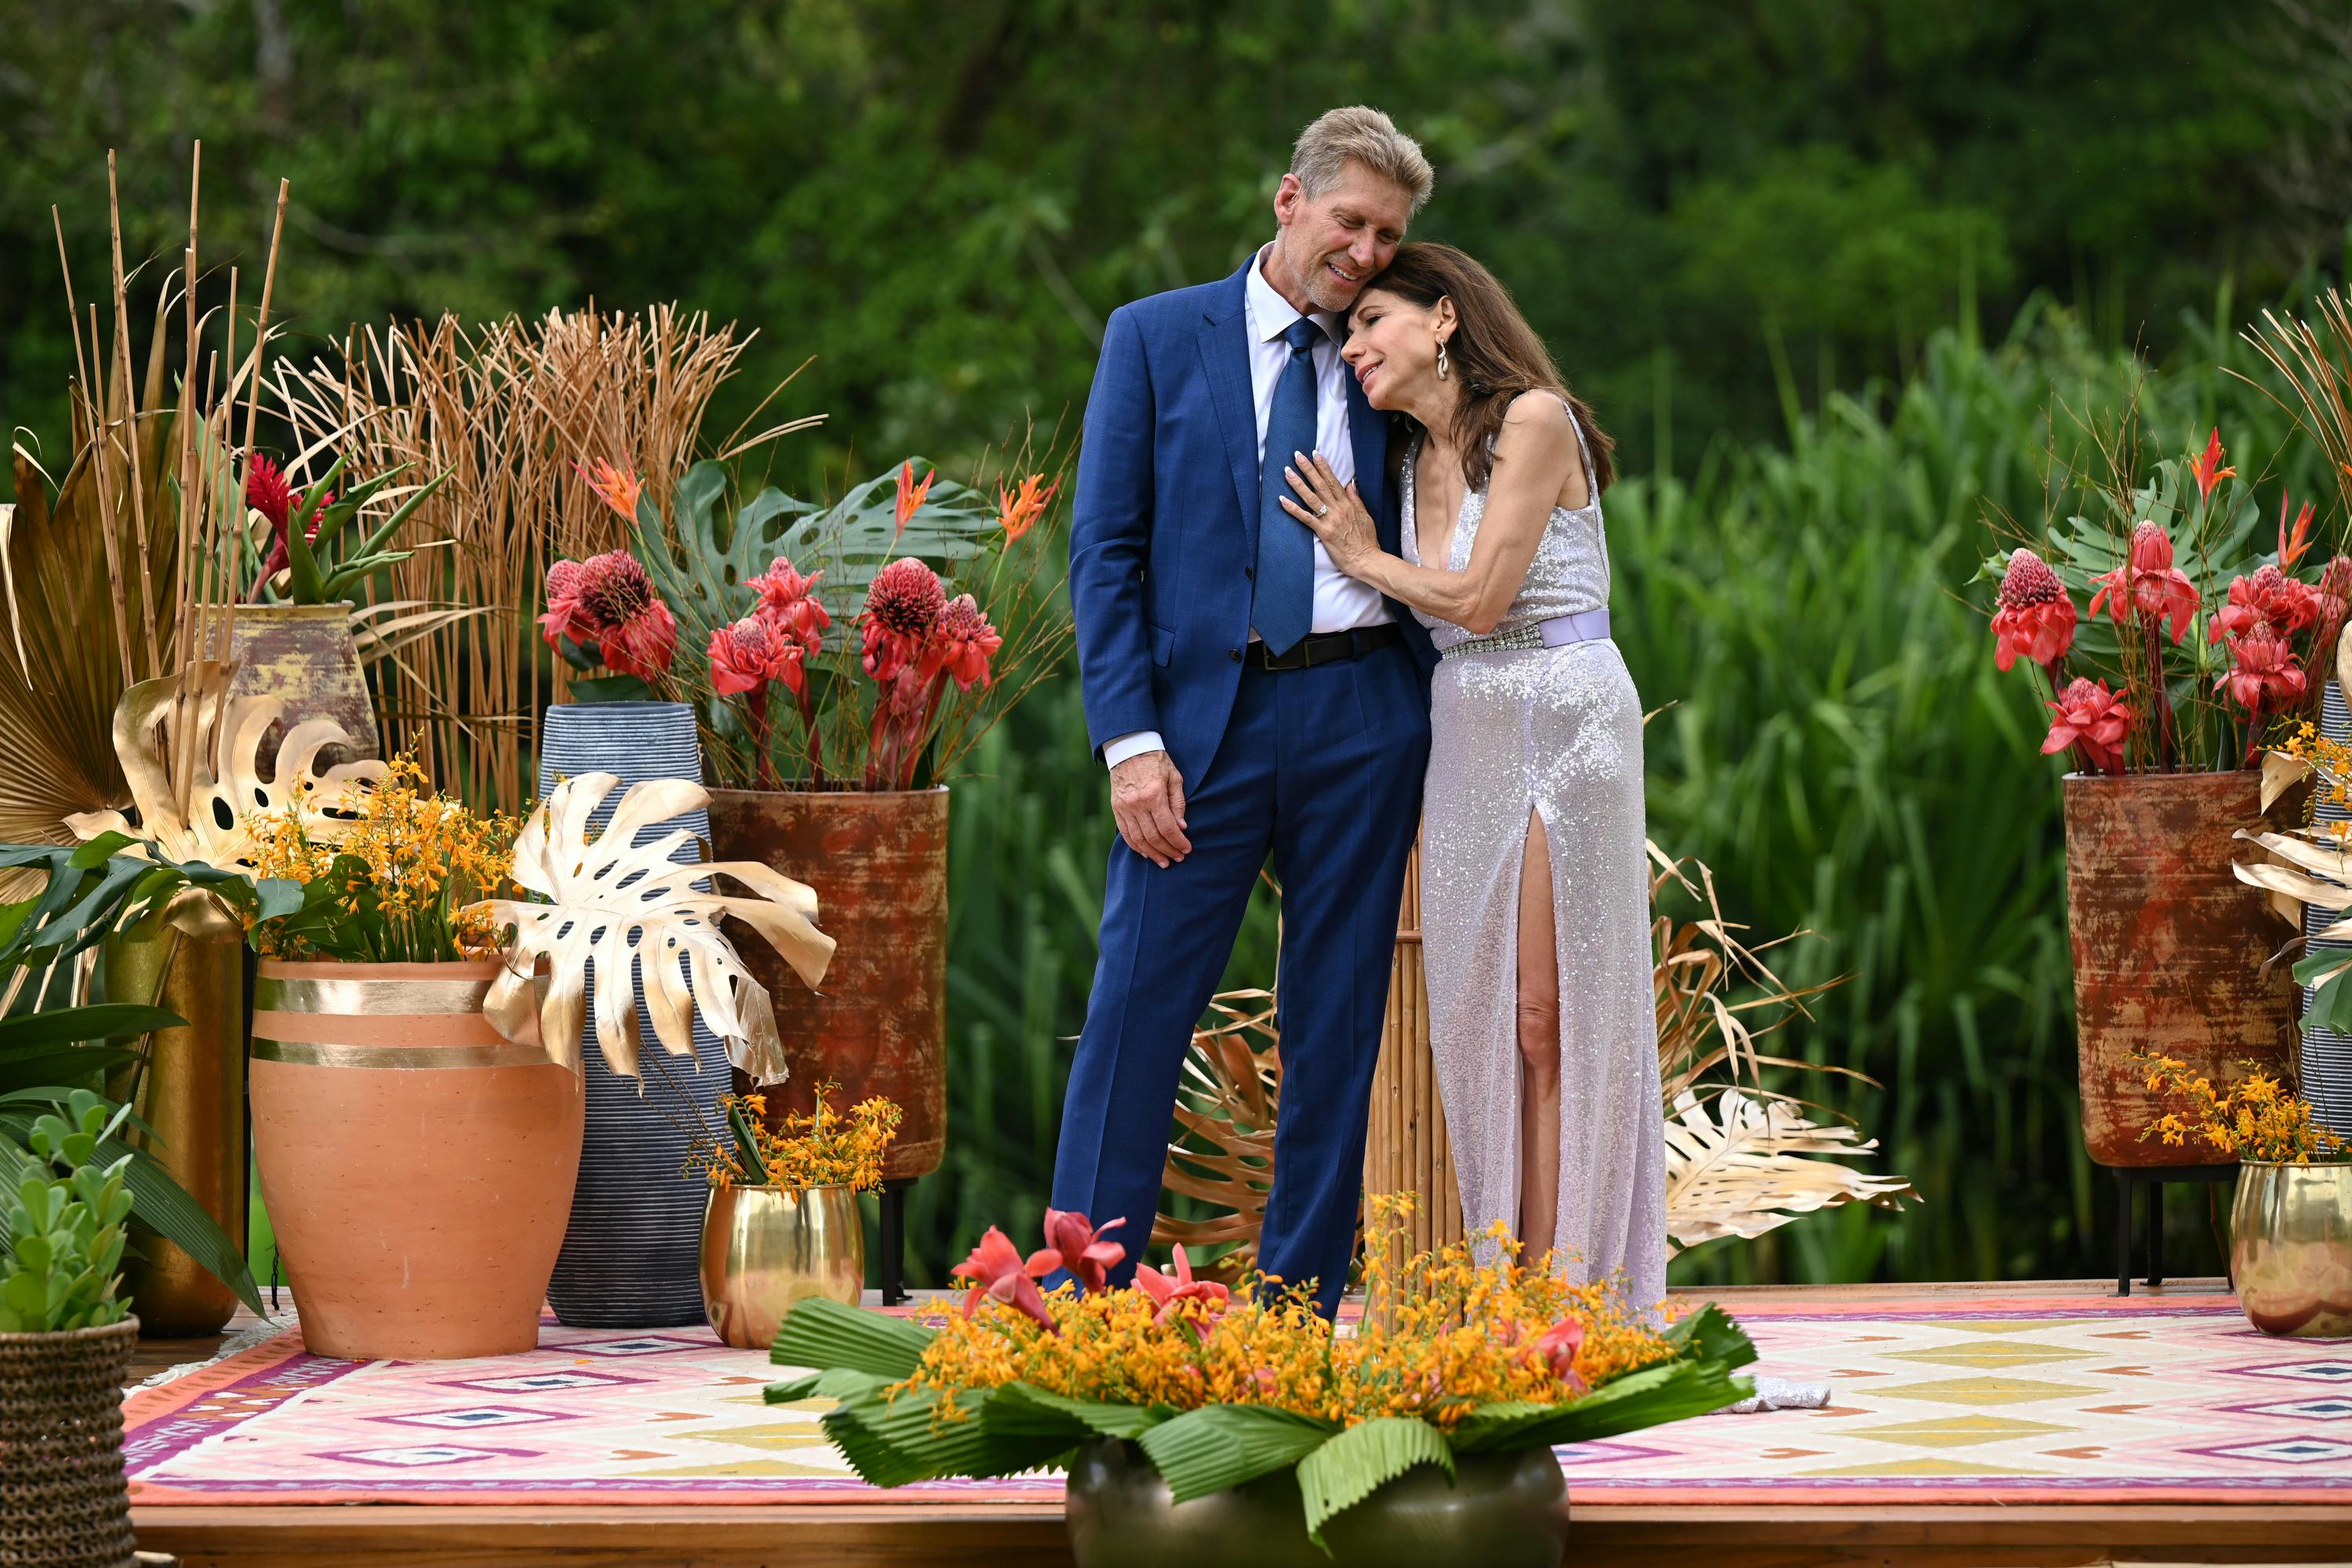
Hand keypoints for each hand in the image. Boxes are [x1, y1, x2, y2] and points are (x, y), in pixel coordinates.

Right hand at [1110, 750, 1190, 867]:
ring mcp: (1124, 807)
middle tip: (1177, 858)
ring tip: (1163, 861)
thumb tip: (1182, 827)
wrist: (1129, 748)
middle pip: (1153, 837)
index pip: (1168, 828)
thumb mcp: (1174, 778)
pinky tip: (1145, 852)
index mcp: (1154, 795)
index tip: (1186, 850)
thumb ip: (1178, 803)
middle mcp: (1137, 804)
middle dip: (1167, 851)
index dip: (1178, 842)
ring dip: (1152, 853)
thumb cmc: (1156, 761)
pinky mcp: (1116, 808)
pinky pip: (1125, 833)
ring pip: (1138, 839)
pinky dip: (1135, 845)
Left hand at [1279, 450, 1377, 571]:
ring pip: (1311, 498)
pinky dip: (1293, 509)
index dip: (1323, 467)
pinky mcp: (1324, 532)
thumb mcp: (1365, 516)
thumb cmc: (1367, 540)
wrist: (1367, 559)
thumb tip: (1351, 483)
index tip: (1315, 454)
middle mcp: (1338, 509)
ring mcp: (1330, 520)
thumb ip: (1356, 499)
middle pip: (1321, 485)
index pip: (1334, 481)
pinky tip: (1282, 500)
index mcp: (1348, 504)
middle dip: (1308, 469)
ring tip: (1287, 472)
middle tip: (1297, 455)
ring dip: (1298, 484)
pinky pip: (1306, 518)